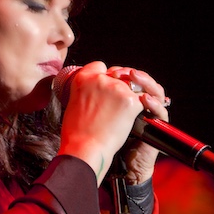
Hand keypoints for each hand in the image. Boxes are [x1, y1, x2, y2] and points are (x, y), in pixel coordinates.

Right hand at [56, 62, 168, 184]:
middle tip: (114, 105)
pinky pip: (140, 101)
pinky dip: (136, 111)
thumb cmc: (77, 132)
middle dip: (119, 87)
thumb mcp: (74, 102)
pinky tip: (127, 120)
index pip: (100, 66)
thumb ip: (86, 91)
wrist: (85, 148)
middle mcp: (101, 78)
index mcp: (83, 77)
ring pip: (131, 88)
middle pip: (119, 75)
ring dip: (129, 98)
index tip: (105, 86)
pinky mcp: (131, 101)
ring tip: (120, 114)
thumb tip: (98, 91)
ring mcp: (118, 88)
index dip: (105, 76)